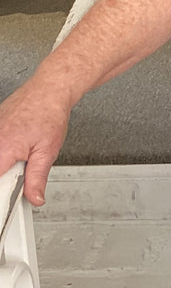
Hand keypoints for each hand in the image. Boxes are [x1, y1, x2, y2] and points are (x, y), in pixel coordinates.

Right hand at [0, 76, 70, 205]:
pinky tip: (17, 143)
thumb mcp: (47, 152)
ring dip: (5, 162)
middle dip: (5, 176)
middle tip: (20, 169)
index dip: (2, 193)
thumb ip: (37, 179)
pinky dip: (4, 151)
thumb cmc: (50, 114)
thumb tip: (35, 198)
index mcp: (3, 150)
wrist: (49, 90)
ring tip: (21, 152)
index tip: (9, 197)